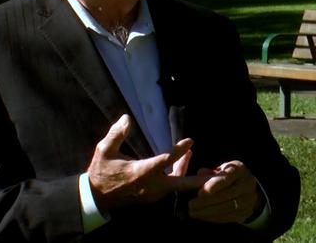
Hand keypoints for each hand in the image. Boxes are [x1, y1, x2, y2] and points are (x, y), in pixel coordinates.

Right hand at [87, 114, 210, 212]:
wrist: (96, 197)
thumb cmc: (102, 170)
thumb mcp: (104, 150)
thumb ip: (116, 133)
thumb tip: (126, 118)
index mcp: (141, 172)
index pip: (165, 161)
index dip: (179, 151)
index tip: (191, 140)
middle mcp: (152, 185)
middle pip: (182, 183)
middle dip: (201, 180)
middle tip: (219, 177)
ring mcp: (154, 194)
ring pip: (179, 184)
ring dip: (191, 172)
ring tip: (204, 161)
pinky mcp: (154, 196)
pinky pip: (173, 186)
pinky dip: (181, 175)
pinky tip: (185, 162)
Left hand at [188, 161, 264, 223]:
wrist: (247, 188)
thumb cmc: (227, 176)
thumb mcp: (219, 169)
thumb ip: (208, 172)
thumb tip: (199, 174)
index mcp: (239, 169)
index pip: (227, 177)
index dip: (213, 185)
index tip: (199, 193)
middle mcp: (247, 184)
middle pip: (226, 195)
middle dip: (206, 201)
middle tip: (190, 205)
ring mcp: (248, 200)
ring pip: (226, 208)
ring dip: (207, 211)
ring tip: (193, 212)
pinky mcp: (245, 213)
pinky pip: (227, 217)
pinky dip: (212, 217)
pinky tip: (201, 216)